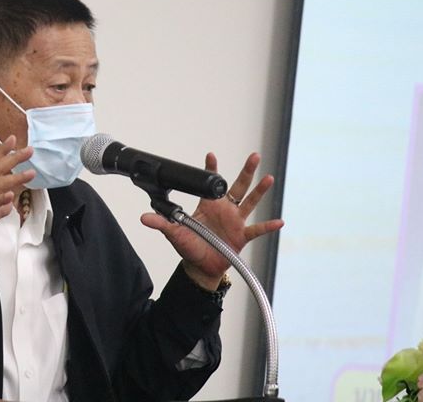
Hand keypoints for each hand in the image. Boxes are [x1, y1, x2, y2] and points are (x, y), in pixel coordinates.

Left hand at [140, 151, 283, 290]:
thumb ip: (161, 223)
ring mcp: (235, 222)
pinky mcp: (242, 236)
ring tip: (268, 178)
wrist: (200, 267)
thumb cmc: (189, 247)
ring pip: (250, 202)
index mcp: (208, 206)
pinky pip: (257, 230)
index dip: (211, 169)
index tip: (211, 154)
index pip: (210, 184)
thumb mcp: (174, 233)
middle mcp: (224, 210)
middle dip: (246, 171)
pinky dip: (268, 226)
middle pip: (238, 186)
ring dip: (259, 191)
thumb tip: (143, 217)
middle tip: (255, 156)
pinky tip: (279, 221)